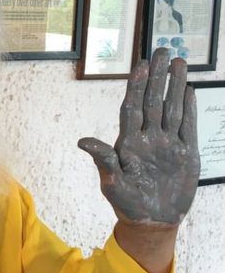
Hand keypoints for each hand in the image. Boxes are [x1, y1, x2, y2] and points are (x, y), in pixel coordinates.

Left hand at [78, 48, 199, 226]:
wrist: (152, 221)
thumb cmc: (127, 203)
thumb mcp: (112, 184)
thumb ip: (104, 161)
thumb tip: (82, 141)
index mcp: (128, 142)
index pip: (133, 107)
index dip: (136, 86)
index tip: (140, 65)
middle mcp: (148, 137)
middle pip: (153, 100)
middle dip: (157, 76)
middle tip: (162, 50)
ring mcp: (167, 143)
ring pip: (172, 108)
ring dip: (175, 85)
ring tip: (179, 61)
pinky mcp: (185, 153)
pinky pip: (188, 126)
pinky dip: (190, 108)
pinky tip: (189, 89)